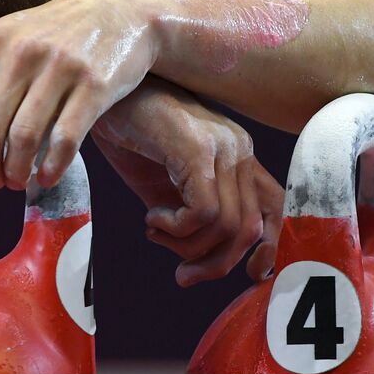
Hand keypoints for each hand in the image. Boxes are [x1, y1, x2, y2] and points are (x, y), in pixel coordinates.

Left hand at [0, 0, 159, 190]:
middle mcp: (21, 51)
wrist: (122, 13)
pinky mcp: (95, 85)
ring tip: (16, 181)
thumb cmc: (55, 34)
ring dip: (16, 171)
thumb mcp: (11, 37)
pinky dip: (52, 168)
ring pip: (23, 139)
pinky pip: (64, 140)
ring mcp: (60, 67)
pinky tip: (47, 177)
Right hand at [93, 79, 281, 285]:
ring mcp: (221, 146)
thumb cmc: (127, 137)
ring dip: (186, 246)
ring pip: (227, 225)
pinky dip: (177, 229)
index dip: (268, 247)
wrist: (98, 98)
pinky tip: (152, 218)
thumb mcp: (165, 185)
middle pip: (249, 227)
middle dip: (215, 263)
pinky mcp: (197, 150)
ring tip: (155, 231)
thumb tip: (200, 262)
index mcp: (237, 154)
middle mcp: (239, 148)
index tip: (250, 274)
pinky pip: (204, 212)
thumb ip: (189, 216)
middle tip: (182, 275)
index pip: (275, 207)